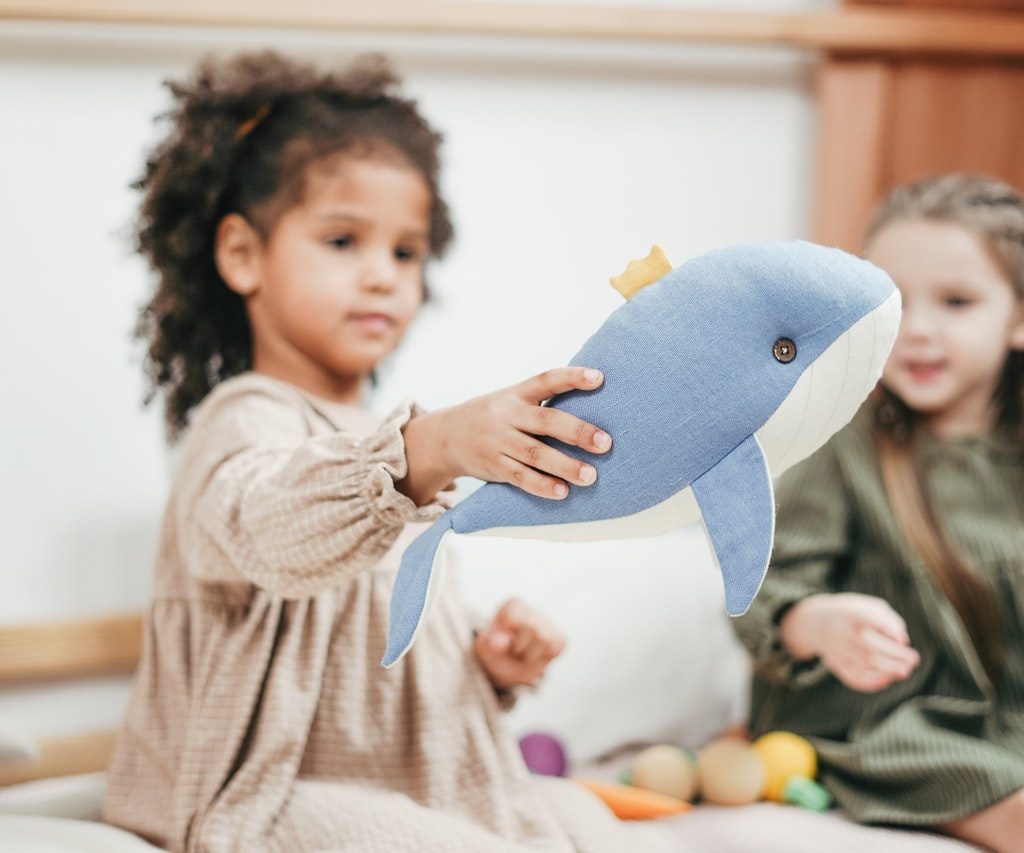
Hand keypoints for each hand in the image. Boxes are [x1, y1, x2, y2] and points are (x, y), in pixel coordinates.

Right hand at [399, 366, 611, 504]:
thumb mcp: (510, 401)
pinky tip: (562, 491)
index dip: (572, 377)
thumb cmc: (493, 418)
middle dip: (577, 431)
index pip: (546, 380)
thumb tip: (593, 408)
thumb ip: (541, 404)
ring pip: (534, 453)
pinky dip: (542, 485)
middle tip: (606, 442)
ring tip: (591, 476)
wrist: (444, 437)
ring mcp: (497, 441)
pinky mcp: (493, 465)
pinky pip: (519, 477)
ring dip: (565, 465)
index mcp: (516, 394)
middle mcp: (506, 414)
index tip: (600, 378)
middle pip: (545, 420)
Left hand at [474, 599, 565, 690]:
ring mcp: (548, 623)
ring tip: (522, 654)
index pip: (513, 618)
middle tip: (512, 650)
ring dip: (530, 655)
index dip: (505, 637)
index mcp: (512, 605)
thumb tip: (500, 643)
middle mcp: (532, 609)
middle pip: (533, 629)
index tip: (500, 640)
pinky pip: (555, 649)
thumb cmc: (496, 651)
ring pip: (546, 639)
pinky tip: (534, 657)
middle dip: (519, 647)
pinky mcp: (560, 638)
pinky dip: (543, 659)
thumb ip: (490, 643)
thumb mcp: (486, 648)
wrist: (506, 664)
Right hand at [780, 593, 919, 692]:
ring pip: (865, 663)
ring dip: (889, 670)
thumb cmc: (852, 614)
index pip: (869, 618)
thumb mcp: (868, 605)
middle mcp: (841, 630)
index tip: (903, 640)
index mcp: (850, 612)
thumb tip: (902, 641)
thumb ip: (888, 619)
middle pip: (870, 646)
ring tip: (905, 670)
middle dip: (896, 656)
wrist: (815, 623)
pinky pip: (854, 677)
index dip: (887, 629)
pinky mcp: (835, 664)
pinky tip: (887, 679)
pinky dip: (872, 682)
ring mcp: (836, 649)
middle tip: (913, 659)